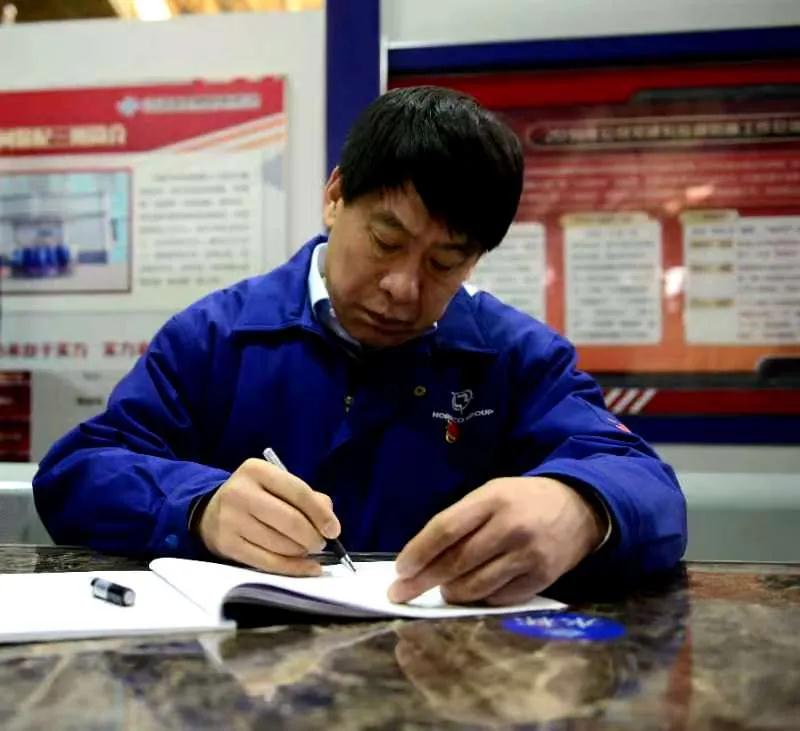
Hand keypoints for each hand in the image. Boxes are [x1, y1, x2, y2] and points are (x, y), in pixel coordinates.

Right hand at [197, 458, 340, 575]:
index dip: (320, 513)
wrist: (211, 512)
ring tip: (307, 549)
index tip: (334, 529)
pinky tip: (306, 567)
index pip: (298, 491)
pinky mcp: (228, 545)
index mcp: (257, 470)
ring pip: (280, 544)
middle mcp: (241, 492)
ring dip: (302, 551)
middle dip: (312, 536)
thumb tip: (329, 520)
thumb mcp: (277, 485)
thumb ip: (307, 497)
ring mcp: (231, 520)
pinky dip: (292, 568)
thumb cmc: (256, 497)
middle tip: (320, 542)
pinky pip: (268, 562)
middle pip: (290, 520)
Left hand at [388, 476, 605, 605]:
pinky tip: (473, 593)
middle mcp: (511, 527)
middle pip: (457, 561)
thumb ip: (462, 520)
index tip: (400, 569)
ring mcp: (528, 555)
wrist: (580, 508)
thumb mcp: (492, 494)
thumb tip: (424, 557)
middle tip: (400, 594)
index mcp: (493, 499)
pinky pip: (499, 598)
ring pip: (476, 586)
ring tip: (442, 591)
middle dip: (423, 580)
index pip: (446, 528)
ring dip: (451, 593)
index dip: (419, 551)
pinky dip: (480, 599)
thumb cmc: (524, 500)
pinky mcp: (542, 578)